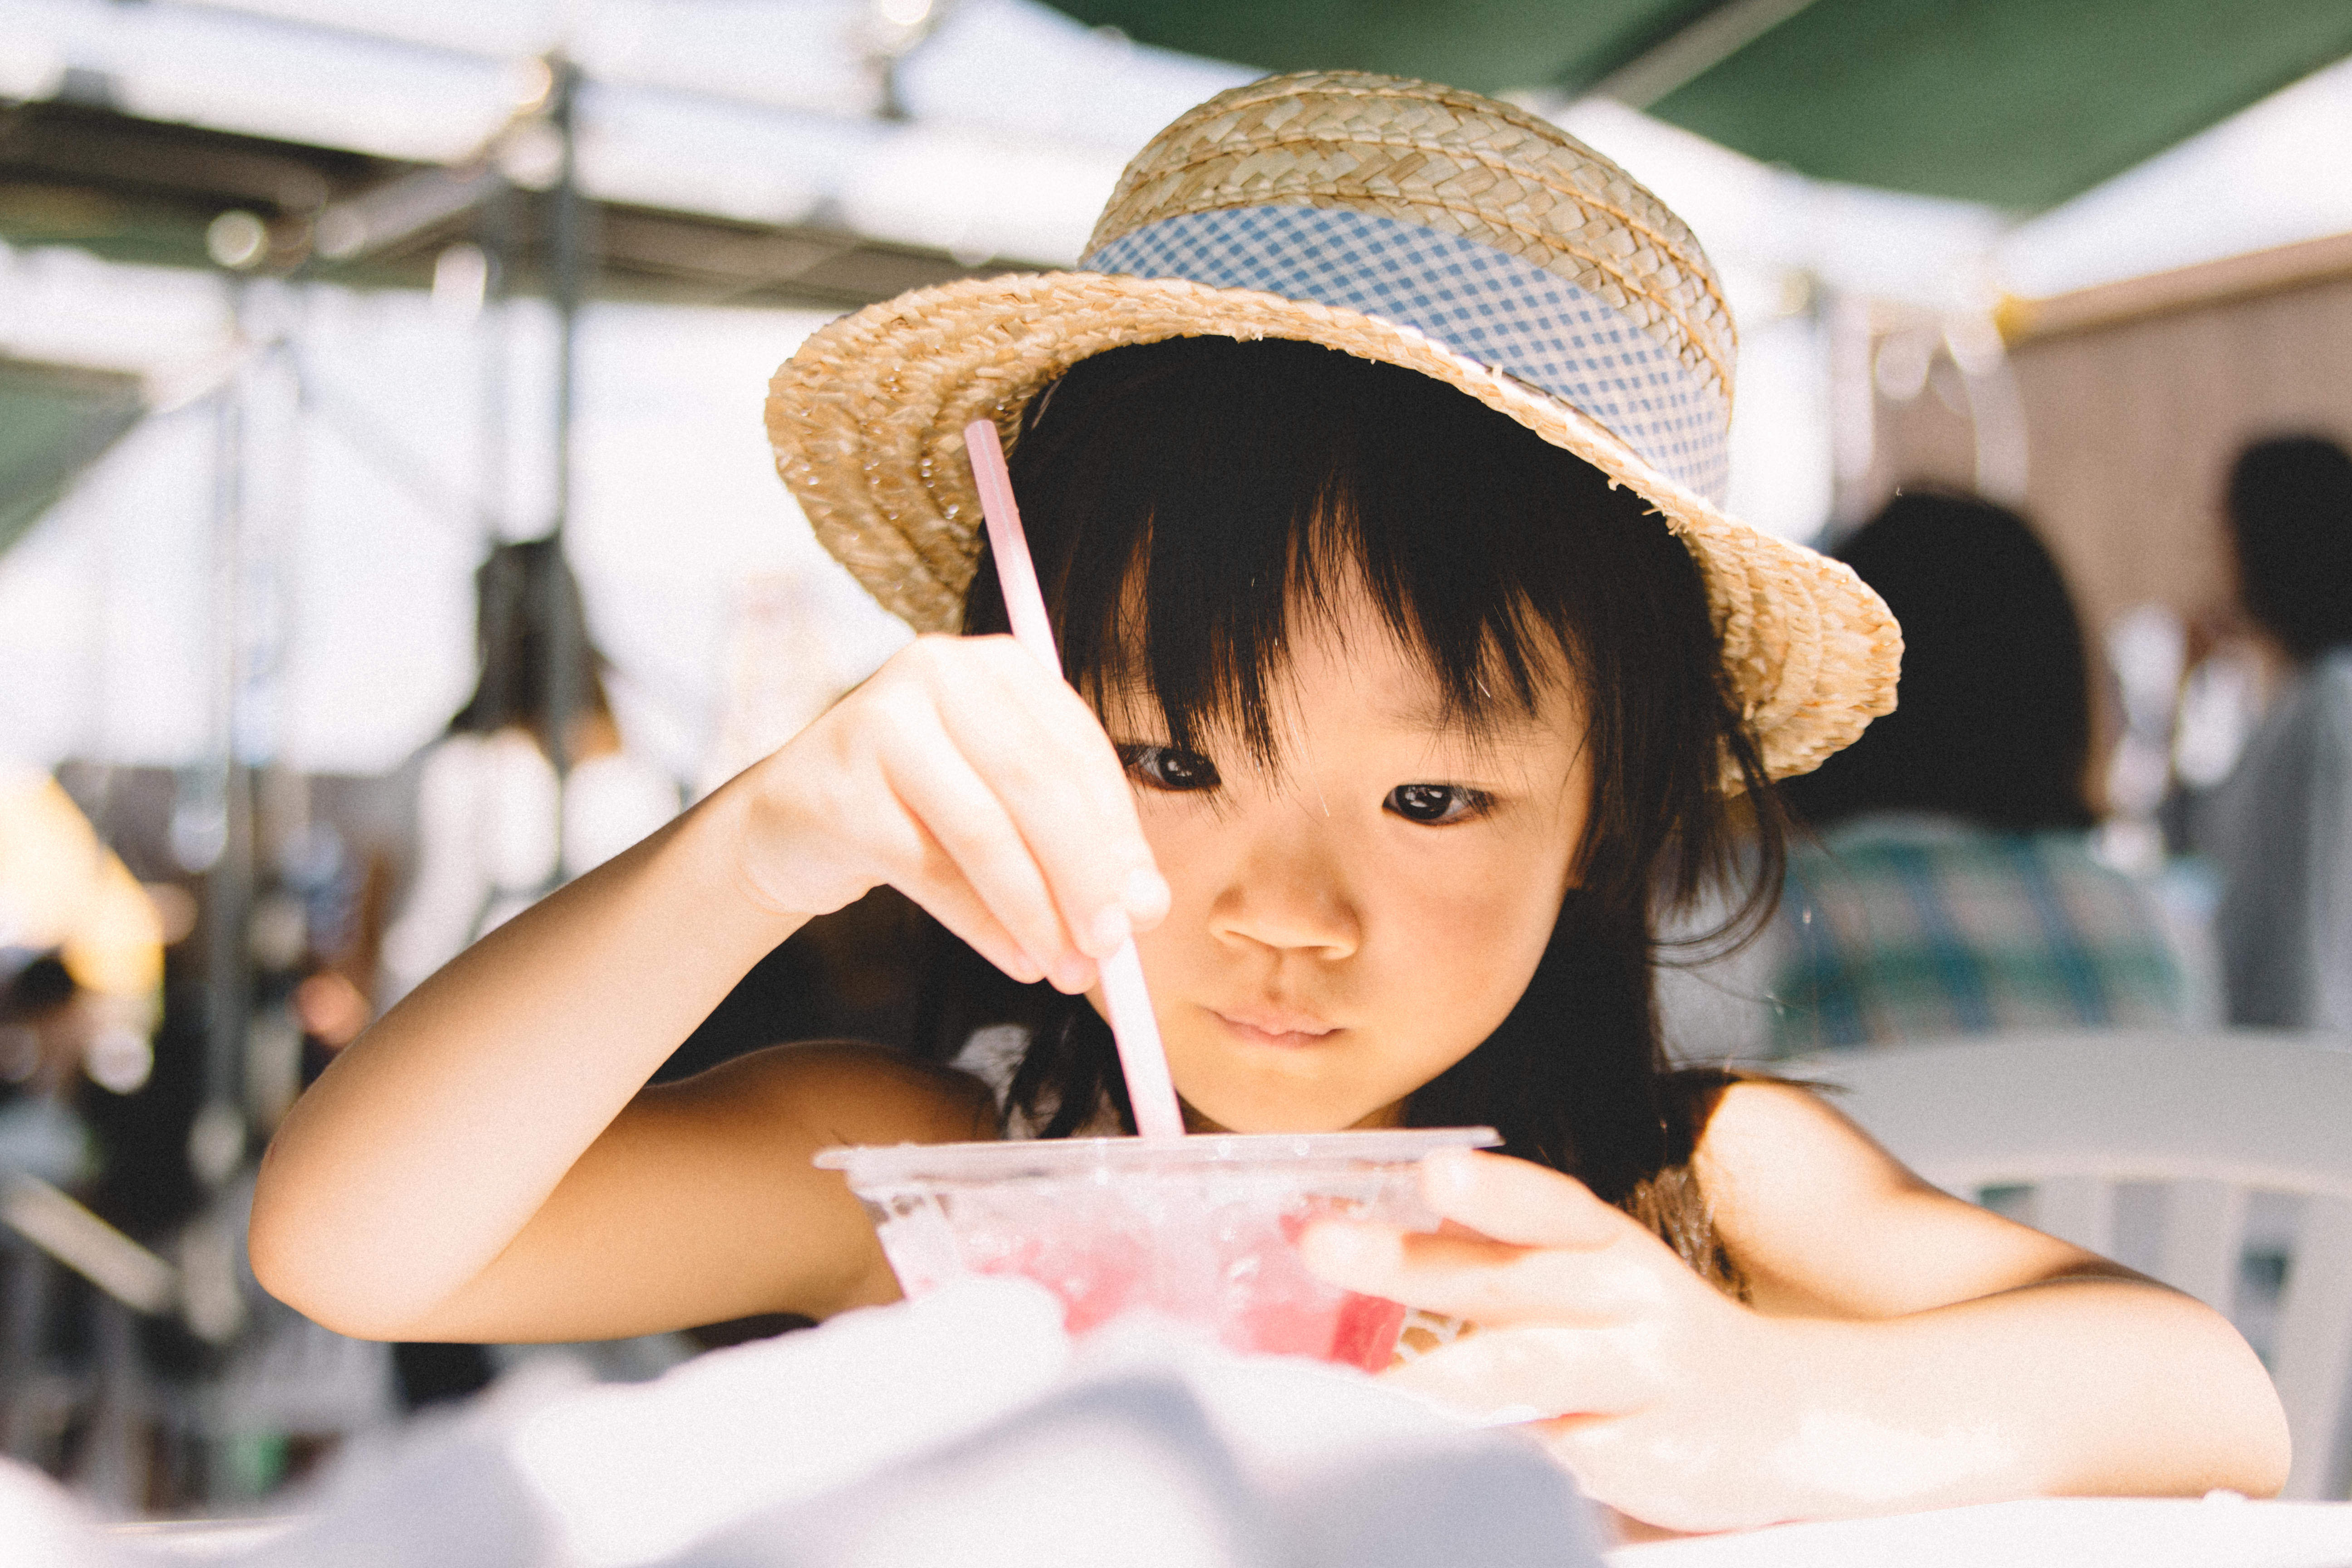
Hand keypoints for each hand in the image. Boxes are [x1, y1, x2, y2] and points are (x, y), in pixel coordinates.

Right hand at [727, 634, 1169, 993]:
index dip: (1119, 836)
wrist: (793, 821)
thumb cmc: (921, 808)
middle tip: (1113, 947)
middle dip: (1085, 876)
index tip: (1147, 908)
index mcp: (999, 665)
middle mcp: (940, 672)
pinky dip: (983, 925)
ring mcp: (882, 723)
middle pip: (1038, 785)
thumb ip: (1077, 846)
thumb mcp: (1006, 808)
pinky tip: (1015, 959)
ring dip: (1036, 911)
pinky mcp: (841, 788)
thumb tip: (1145, 908)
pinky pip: (931, 870)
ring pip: (984, 830)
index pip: (1079, 752)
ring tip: (1065, 968)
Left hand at [1301, 1148, 1808, 1531]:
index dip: (1496, 1191)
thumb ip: (1499, 1260)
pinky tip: (1423, 1458)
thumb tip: (1370, 1237)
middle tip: (1319, 1245)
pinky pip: (1551, 1459)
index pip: (1552, 1207)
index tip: (1433, 1170)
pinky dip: (1488, 1457)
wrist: (1791, 1415)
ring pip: (1526, 1379)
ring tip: (1361, 1383)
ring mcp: (1636, 1386)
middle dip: (1410, 1264)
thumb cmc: (1648, 1336)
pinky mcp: (1642, 1462)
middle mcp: (1625, 1307)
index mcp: (1609, 1247)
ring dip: (1435, 1378)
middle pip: (1510, 1284)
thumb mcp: (1592, 1276)